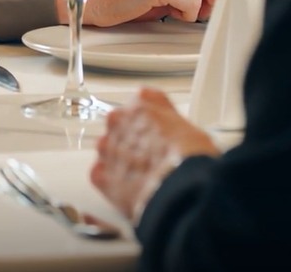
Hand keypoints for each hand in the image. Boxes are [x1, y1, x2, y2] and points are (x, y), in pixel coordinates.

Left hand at [91, 88, 218, 221]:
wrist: (180, 190)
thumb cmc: (189, 159)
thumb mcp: (191, 131)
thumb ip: (174, 127)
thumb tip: (180, 140)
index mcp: (142, 104)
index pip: (142, 100)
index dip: (152, 118)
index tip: (157, 127)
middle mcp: (120, 121)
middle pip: (121, 123)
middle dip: (133, 138)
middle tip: (151, 155)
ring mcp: (108, 147)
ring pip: (108, 148)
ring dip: (120, 159)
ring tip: (141, 176)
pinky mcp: (101, 175)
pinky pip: (99, 174)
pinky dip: (110, 181)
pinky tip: (128, 189)